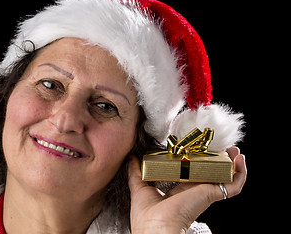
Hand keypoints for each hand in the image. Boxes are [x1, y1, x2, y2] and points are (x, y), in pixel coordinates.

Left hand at [128, 146, 246, 233]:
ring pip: (224, 178)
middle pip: (210, 174)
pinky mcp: (211, 195)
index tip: (200, 150)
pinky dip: (240, 174)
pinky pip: (233, 186)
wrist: (156, 229)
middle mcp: (193, 193)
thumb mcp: (139, 188)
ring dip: (232, 164)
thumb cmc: (147, 216)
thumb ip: (136, 172)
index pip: (192, 175)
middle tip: (222, 148)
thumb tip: (132, 158)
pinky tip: (241, 161)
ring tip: (234, 151)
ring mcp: (204, 194)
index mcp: (178, 192)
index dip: (198, 163)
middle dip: (217, 161)